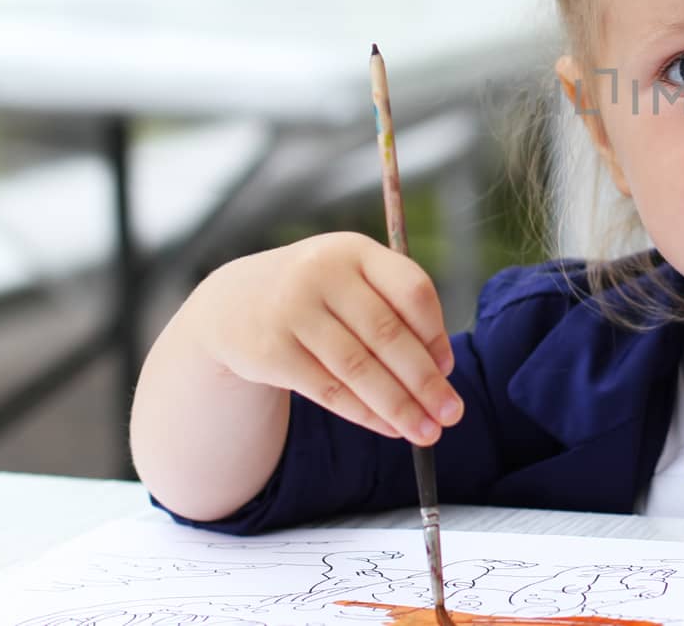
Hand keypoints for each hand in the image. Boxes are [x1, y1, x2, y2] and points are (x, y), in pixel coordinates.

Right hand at [190, 231, 461, 445]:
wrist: (231, 303)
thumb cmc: (316, 294)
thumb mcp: (352, 280)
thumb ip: (396, 310)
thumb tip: (441, 368)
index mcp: (354, 250)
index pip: (411, 289)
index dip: (436, 333)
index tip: (449, 369)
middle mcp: (322, 274)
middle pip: (387, 334)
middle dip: (426, 381)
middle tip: (452, 413)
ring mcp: (292, 311)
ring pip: (358, 369)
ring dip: (399, 406)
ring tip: (427, 433)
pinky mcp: (270, 351)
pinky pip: (328, 390)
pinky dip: (364, 414)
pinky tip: (389, 428)